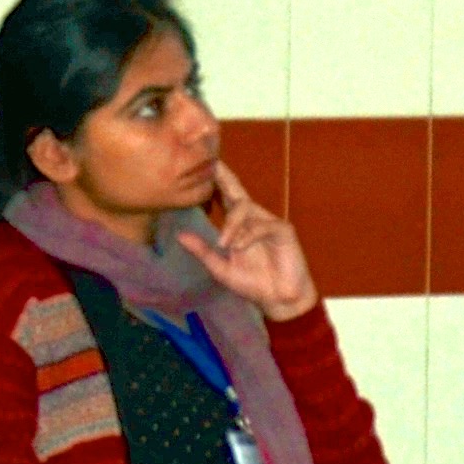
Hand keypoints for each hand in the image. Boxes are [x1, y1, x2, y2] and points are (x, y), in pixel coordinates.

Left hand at [190, 163, 318, 321]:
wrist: (279, 301)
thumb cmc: (253, 284)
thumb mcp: (221, 268)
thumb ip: (203, 251)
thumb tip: (180, 235)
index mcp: (239, 224)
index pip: (225, 197)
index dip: (215, 181)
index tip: (200, 165)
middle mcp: (253, 218)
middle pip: (237, 191)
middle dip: (224, 177)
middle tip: (211, 162)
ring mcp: (269, 222)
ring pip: (246, 208)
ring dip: (232, 224)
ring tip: (224, 244)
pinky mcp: (283, 230)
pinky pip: (263, 225)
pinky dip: (249, 234)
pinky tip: (239, 246)